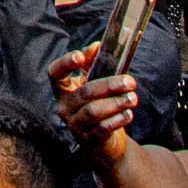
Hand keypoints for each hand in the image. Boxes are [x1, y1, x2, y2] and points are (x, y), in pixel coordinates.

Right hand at [49, 44, 140, 163]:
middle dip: (110, 85)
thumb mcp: (92, 82)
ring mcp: (75, 124)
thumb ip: (93, 63)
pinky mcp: (88, 139)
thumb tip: (97, 46)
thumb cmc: (97, 105)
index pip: (55, 73)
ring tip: (133, 98)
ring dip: (116, 103)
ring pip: (94, 111)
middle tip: (130, 81)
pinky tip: (128, 114)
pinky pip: (103, 128)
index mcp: (63, 89)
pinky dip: (118, 119)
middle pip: (85, 92)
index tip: (80, 56)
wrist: (101, 142)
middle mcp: (64, 107)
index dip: (65, 64)